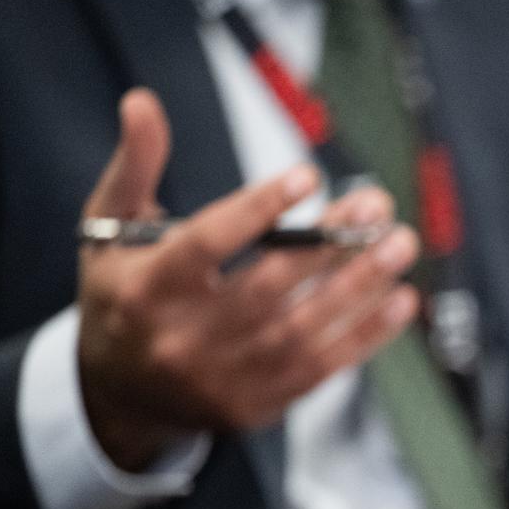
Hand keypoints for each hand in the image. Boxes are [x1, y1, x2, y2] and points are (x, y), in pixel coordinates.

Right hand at [76, 88, 421, 470]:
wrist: (119, 395)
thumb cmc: (124, 295)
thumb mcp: (110, 230)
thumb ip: (134, 165)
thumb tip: (142, 102)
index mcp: (144, 290)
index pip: (206, 244)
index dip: (259, 209)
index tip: (310, 175)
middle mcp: (181, 339)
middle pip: (266, 287)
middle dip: (328, 244)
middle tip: (375, 205)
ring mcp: (221, 378)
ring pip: (301, 330)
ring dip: (359, 287)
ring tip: (399, 244)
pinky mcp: (255, 406)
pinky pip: (320, 369)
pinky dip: (365, 335)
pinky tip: (399, 300)